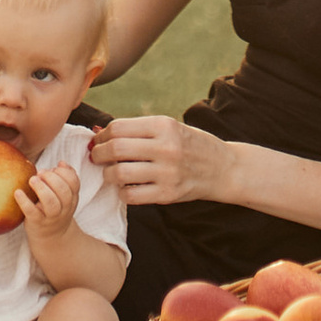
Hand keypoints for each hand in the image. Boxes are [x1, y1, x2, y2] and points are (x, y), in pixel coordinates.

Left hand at [18, 163, 82, 268]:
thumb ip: (64, 179)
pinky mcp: (37, 223)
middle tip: (39, 173)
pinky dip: (24, 202)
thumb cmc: (55, 210)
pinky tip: (17, 192)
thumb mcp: (64, 197)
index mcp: (71, 198)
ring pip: (52, 203)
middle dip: (52, 178)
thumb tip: (61, 163)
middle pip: (64, 191)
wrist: (52, 239)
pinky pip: (32, 213)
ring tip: (32, 180)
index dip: (64, 173)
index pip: (74, 182)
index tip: (53, 168)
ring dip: (42, 189)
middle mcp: (64, 208)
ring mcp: (51, 217)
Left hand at [87, 114, 236, 209]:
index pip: (119, 128)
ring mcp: (167, 172)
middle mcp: (166, 147)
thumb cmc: (191, 145)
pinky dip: (122, 192)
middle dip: (99, 154)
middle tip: (97, 157)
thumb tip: (98, 133)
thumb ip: (137, 130)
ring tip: (110, 173)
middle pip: (116, 149)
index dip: (102, 135)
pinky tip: (127, 187)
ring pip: (119, 173)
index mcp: (164, 125)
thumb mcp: (170, 128)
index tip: (99, 141)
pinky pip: (131, 195)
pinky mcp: (168, 194)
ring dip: (107, 174)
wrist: (224, 168)